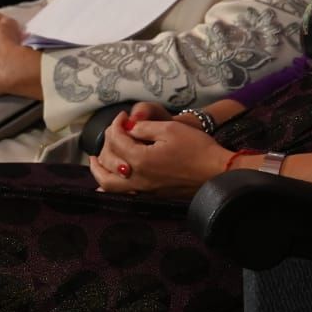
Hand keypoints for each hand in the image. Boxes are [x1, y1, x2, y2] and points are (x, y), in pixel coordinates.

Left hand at [88, 111, 240, 198]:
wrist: (216, 172)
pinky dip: (110, 187)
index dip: (116, 125)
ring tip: (95, 161)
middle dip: (105, 145)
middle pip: (107, 164)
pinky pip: (122, 194)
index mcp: (140, 159)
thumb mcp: (171, 129)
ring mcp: (144, 189)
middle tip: (112, 134)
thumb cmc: (197, 148)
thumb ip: (144, 128)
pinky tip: (108, 183)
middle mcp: (137, 178)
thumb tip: (128, 128)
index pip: (117, 140)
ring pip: (110, 185)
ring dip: (99, 171)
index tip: (123, 116)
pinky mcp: (152, 195)